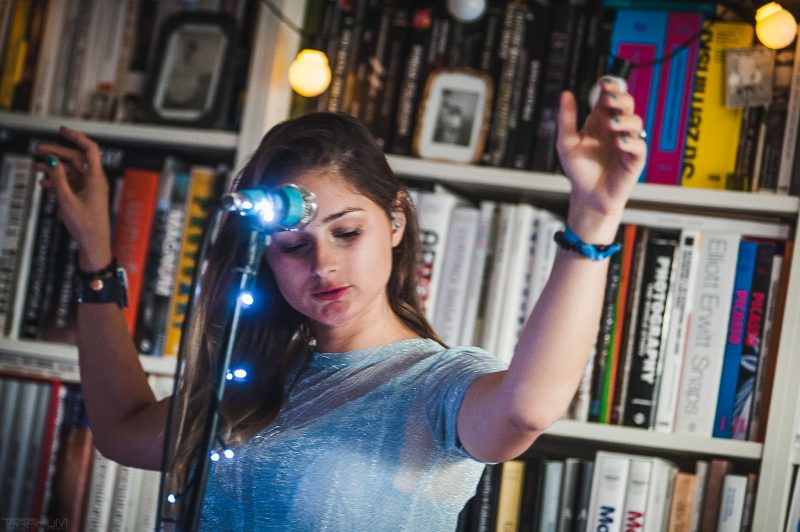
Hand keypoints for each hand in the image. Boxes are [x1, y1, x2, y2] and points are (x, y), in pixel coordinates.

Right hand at [35, 127, 111, 269]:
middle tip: (39, 149)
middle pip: (76, 158)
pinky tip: (44, 183)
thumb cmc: (86, 226)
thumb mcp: (67, 200)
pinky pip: (70, 182)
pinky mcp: (84, 196)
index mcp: (96, 178)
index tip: (62, 130)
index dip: (76, 137)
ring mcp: (90, 188)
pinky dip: (57, 180)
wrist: (93, 244)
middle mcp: (95, 181)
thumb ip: (58, 178)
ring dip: (54, 167)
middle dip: (57, 152)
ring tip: (37, 168)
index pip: (90, 149)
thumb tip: (51, 160)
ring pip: (71, 170)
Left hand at [556, 79, 646, 242]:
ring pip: (636, 121)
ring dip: (625, 119)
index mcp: (600, 120)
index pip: (610, 97)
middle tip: (608, 101)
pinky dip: (630, 142)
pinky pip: (639, 145)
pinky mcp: (634, 158)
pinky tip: (619, 143)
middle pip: (627, 104)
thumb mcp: (566, 143)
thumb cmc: (578, 169)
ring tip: (612, 124)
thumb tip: (565, 94)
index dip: (610, 88)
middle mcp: (615, 128)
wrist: (587, 195)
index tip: (604, 85)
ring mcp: (627, 142)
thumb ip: (567, 119)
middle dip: (620, 98)